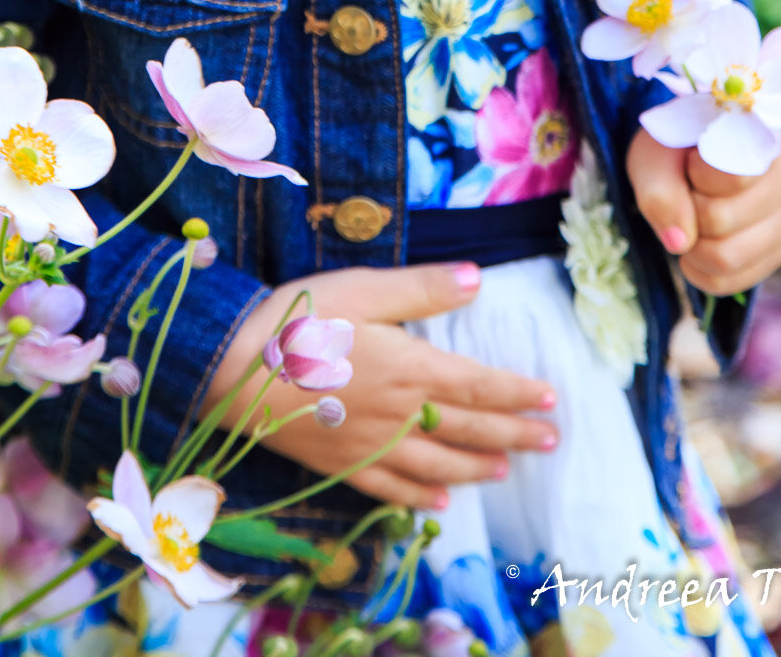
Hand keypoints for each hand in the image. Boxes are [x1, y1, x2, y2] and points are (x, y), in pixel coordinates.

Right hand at [202, 263, 556, 509]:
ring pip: (437, 464)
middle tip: (549, 439)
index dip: (517, 392)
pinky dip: (420, 498)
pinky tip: (438, 501)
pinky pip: (391, 489)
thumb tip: (478, 279)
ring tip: (504, 469)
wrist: (230, 374)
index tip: (550, 398)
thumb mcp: (362, 290)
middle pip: (468, 428)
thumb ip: (421, 290)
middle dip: (513, 433)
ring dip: (476, 466)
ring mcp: (370, 447)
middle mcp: (398, 415)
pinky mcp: (340, 465)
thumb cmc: (297, 322)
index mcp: (409, 368)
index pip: (478, 386)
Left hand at [626, 128, 780, 294]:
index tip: (690, 162)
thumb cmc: (674, 152)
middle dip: (687, 213)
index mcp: (763, 140)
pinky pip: (730, 282)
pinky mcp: (776, 253)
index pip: (729, 178)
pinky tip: (696, 246)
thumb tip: (679, 243)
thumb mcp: (655, 157)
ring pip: (727, 259)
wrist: (688, 161)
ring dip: (692, 246)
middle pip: (721, 221)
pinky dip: (700, 271)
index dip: (694, 177)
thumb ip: (660, 192)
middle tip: (686, 194)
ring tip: (690, 221)